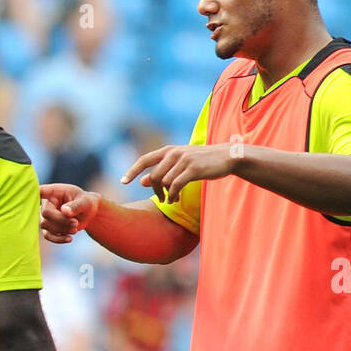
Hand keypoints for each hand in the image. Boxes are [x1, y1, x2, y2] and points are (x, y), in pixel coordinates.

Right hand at [39, 183, 99, 243]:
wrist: (87, 214)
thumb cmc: (85, 203)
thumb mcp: (85, 202)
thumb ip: (75, 206)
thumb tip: (64, 211)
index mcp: (53, 192)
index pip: (40, 191)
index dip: (34, 193)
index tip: (34, 193)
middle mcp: (46, 203)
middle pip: (46, 214)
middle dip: (61, 221)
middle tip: (76, 223)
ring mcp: (45, 216)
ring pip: (46, 226)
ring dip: (62, 229)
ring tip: (75, 227)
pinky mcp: (48, 228)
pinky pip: (48, 236)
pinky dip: (59, 239)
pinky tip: (70, 239)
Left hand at [122, 143, 238, 202]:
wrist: (227, 157)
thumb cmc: (202, 162)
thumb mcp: (180, 164)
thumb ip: (162, 171)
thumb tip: (142, 182)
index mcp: (169, 150)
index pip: (144, 160)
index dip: (132, 171)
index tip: (123, 182)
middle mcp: (174, 153)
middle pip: (154, 176)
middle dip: (156, 191)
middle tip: (161, 199)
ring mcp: (184, 160)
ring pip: (165, 182)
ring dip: (166, 195)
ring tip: (172, 200)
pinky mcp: (193, 169)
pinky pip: (175, 186)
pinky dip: (173, 195)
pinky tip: (175, 200)